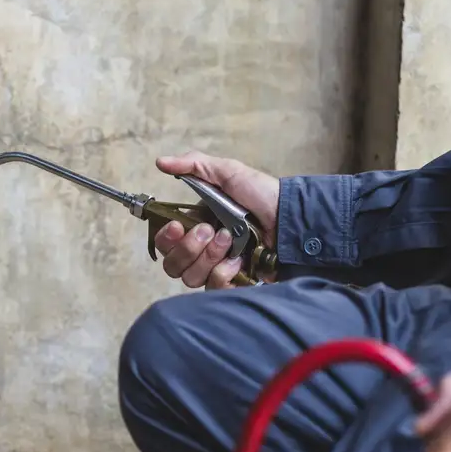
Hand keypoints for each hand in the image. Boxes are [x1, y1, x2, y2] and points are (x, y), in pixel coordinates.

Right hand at [151, 150, 280, 289]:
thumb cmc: (261, 193)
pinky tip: (238, 261)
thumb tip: (161, 162)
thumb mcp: (227, 172)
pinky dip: (223, 274)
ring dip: (208, 257)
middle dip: (188, 248)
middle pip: (173, 266)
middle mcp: (202, 252)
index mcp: (195, 227)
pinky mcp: (235, 283)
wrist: (289, 215)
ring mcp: (218, 269)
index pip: (165, 245)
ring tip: (230, 240)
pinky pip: (215, 289)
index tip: (177, 226)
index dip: (165, 240)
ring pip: (192, 278)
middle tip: (210, 230)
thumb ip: (194, 166)